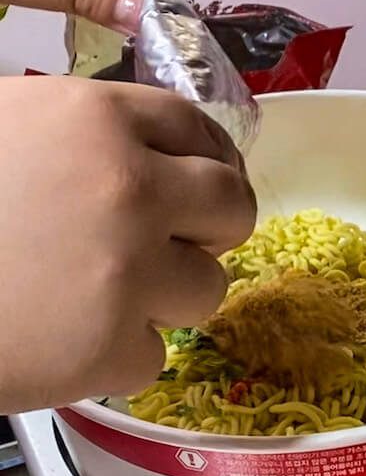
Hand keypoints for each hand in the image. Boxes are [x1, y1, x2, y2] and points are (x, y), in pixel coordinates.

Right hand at [0, 75, 256, 412]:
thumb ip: (74, 129)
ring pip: (209, 288)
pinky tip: (67, 338)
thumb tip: (141, 146)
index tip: (201, 183)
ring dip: (168, 297)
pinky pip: (155, 355)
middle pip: (232, 206)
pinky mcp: (117, 350)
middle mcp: (128, 189)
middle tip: (176, 245)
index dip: (206, 160)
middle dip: (211, 229)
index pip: (198, 129)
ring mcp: (129, 274)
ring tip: (106, 295)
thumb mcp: (2, 126)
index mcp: (95, 119)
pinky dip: (118, 356)